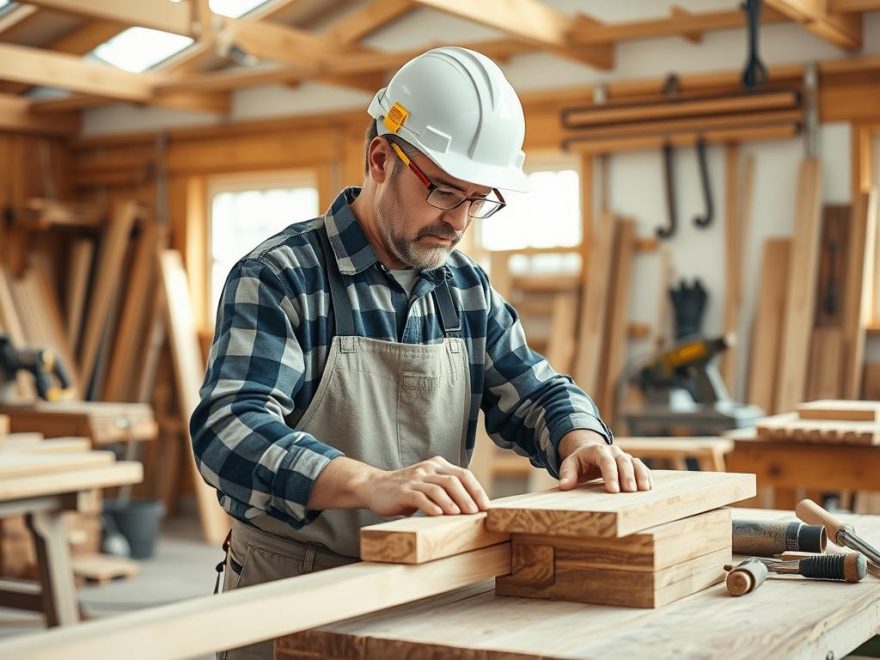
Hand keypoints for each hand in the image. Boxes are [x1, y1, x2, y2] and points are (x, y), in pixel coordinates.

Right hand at [360, 456, 490, 516]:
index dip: (476, 490)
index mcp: (437, 465)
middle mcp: (427, 469)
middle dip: (467, 497)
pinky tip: (438, 514)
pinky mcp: (402, 491)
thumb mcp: (428, 485)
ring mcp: (414, 479)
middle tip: (477, 512)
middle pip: (453, 480)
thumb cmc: (406, 491)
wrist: (374, 487)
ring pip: (438, 488)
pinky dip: (430, 506)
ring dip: (452, 502)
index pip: (463, 474)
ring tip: (461, 514)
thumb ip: (446, 490)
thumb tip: (473, 507)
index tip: (486, 506)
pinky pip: (419, 497)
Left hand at [558, 431, 652, 492]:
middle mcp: (614, 452)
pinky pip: (641, 467)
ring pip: (635, 463)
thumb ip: (567, 474)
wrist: (590, 453)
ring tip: (645, 489)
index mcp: (598, 450)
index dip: (610, 475)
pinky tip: (649, 487)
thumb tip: (564, 486)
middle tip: (630, 491)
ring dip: (641, 475)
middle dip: (627, 476)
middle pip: (623, 462)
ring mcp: (624, 457)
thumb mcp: (570, 465)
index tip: (613, 489)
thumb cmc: (580, 462)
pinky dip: (646, 476)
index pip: (606, 461)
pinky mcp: (631, 463)